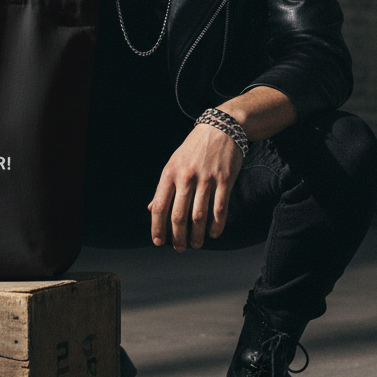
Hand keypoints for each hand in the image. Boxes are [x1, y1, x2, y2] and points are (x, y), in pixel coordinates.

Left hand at [148, 123, 242, 250]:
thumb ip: (164, 187)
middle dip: (178, 237)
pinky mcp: (225, 180)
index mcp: (169, 173)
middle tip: (179, 248)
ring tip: (196, 244)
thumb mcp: (173, 163)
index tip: (158, 241)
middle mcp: (186, 178)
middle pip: (179, 216)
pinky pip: (220, 209)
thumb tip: (152, 208)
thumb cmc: (193, 148)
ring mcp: (206, 179)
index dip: (157, 227)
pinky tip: (214, 233)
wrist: (220, 129)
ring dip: (197, 235)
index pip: (159, 206)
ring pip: (199, 216)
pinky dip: (217, 225)